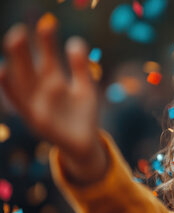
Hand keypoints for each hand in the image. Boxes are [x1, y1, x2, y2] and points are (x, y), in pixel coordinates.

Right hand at [0, 16, 105, 183]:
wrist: (85, 144)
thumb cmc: (82, 115)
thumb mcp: (84, 88)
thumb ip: (80, 67)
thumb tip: (74, 41)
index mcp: (54, 81)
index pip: (48, 57)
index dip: (46, 43)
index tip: (48, 26)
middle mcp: (41, 90)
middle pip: (30, 66)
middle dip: (24, 50)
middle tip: (19, 31)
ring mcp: (36, 104)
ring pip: (22, 80)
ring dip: (16, 63)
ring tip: (12, 44)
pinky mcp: (35, 119)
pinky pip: (19, 101)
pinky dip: (10, 87)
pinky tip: (4, 71)